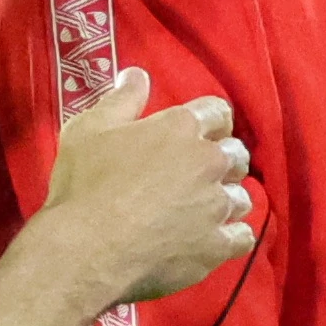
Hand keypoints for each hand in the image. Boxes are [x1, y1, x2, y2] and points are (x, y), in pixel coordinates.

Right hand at [30, 64, 257, 305]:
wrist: (85, 250)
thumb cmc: (83, 185)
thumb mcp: (88, 130)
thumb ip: (121, 100)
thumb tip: (138, 75)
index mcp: (181, 128)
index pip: (217, 111)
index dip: (209, 121)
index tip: (197, 132)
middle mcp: (208, 162)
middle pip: (236, 154)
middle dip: (221, 161)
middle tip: (195, 175)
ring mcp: (216, 207)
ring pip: (242, 197)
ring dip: (226, 200)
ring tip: (203, 212)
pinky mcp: (215, 246)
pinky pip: (242, 237)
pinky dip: (231, 236)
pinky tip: (214, 240)